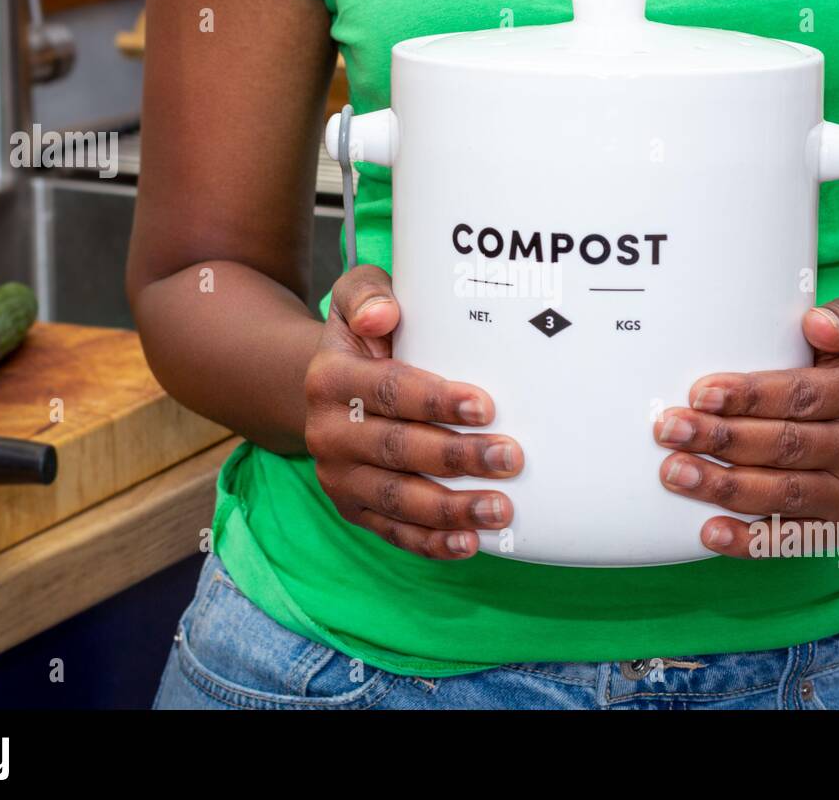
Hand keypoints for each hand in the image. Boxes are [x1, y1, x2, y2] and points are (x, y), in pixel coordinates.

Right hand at [304, 265, 519, 558]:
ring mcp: (339, 476)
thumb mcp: (358, 298)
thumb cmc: (368, 336)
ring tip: (500, 509)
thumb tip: (382, 314)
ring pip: (396, 499)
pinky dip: (430, 542)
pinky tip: (469, 543)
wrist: (333, 389)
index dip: (435, 400)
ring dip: (450, 509)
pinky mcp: (353, 509)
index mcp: (330, 378)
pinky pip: (392, 531)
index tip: (484, 406)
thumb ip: (368, 294)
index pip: (387, 389)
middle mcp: (327, 431)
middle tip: (511, 457)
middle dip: (456, 456)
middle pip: (396, 448)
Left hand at [652, 296, 838, 558]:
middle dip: (721, 439)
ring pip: (783, 494)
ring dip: (724, 487)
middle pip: (785, 445)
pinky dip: (750, 542)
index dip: (749, 396)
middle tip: (668, 431)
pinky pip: (791, 541)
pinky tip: (708, 532)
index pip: (801, 395)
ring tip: (674, 473)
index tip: (700, 393)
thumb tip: (815, 322)